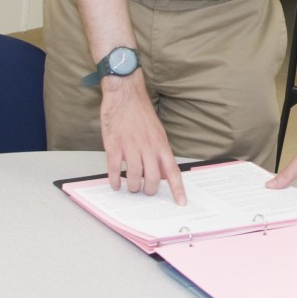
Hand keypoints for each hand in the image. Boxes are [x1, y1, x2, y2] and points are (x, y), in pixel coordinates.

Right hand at [99, 75, 183, 202]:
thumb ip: (161, 153)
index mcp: (161, 145)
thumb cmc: (140, 113)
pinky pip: (114, 169)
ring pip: (134, 177)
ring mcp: (131, 147)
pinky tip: (115, 183)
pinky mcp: (114, 145)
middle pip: (153, 179)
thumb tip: (165, 174)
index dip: (178, 189)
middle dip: (149, 190)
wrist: (125, 95)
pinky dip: (115, 180)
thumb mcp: (158, 133)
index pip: (173, 171)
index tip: (181, 202)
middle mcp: (148, 148)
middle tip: (144, 190)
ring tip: (130, 186)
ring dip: (132, 187)